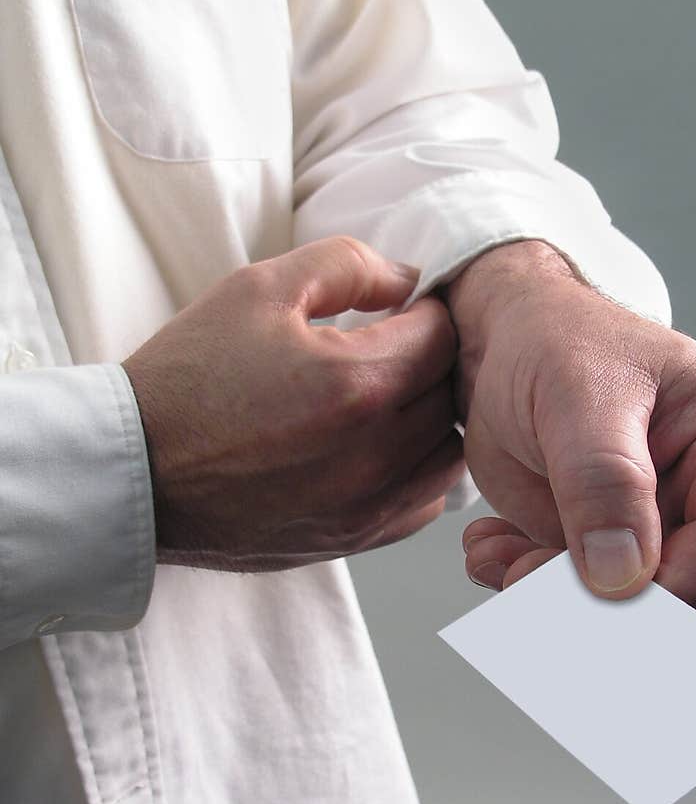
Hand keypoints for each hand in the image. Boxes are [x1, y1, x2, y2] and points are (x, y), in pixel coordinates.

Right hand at [122, 236, 465, 570]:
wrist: (135, 472)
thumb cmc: (188, 379)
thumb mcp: (258, 288)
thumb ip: (348, 265)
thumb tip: (408, 278)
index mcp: (357, 384)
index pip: (444, 335)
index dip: (428, 309)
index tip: (401, 307)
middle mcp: (375, 454)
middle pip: (453, 393)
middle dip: (434, 359)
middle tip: (396, 342)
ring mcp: (366, 505)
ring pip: (449, 451)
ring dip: (434, 415)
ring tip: (391, 391)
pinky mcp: (353, 538)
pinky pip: (423, 502)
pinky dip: (417, 468)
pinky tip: (381, 444)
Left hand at [442, 240, 695, 622]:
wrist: (501, 343)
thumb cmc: (557, 342)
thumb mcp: (578, 395)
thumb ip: (604, 481)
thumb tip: (622, 584)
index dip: (679, 582)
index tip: (605, 595)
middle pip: (689, 591)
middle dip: (605, 605)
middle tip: (524, 581)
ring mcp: (659, 528)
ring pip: (629, 611)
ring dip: (553, 603)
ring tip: (498, 557)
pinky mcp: (606, 552)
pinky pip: (577, 605)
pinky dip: (524, 588)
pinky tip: (490, 549)